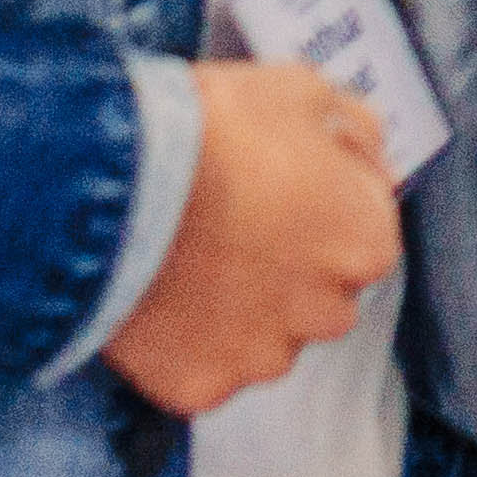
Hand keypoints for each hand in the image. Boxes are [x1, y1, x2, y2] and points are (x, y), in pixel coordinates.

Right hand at [105, 58, 396, 414]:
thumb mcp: (301, 90)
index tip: (278, 191)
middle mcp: (328, 312)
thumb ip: (353, 131)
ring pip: (264, 339)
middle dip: (286, 268)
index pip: (363, 235)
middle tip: (228, 228)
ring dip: (239, 312)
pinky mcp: (201, 386)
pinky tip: (159, 299)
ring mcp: (262, 357)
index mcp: (366, 242)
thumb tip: (368, 162)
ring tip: (186, 263)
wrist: (109, 186)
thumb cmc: (208, 131)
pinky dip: (184, 345)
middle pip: (319, 295)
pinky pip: (203, 369)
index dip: (320, 208)